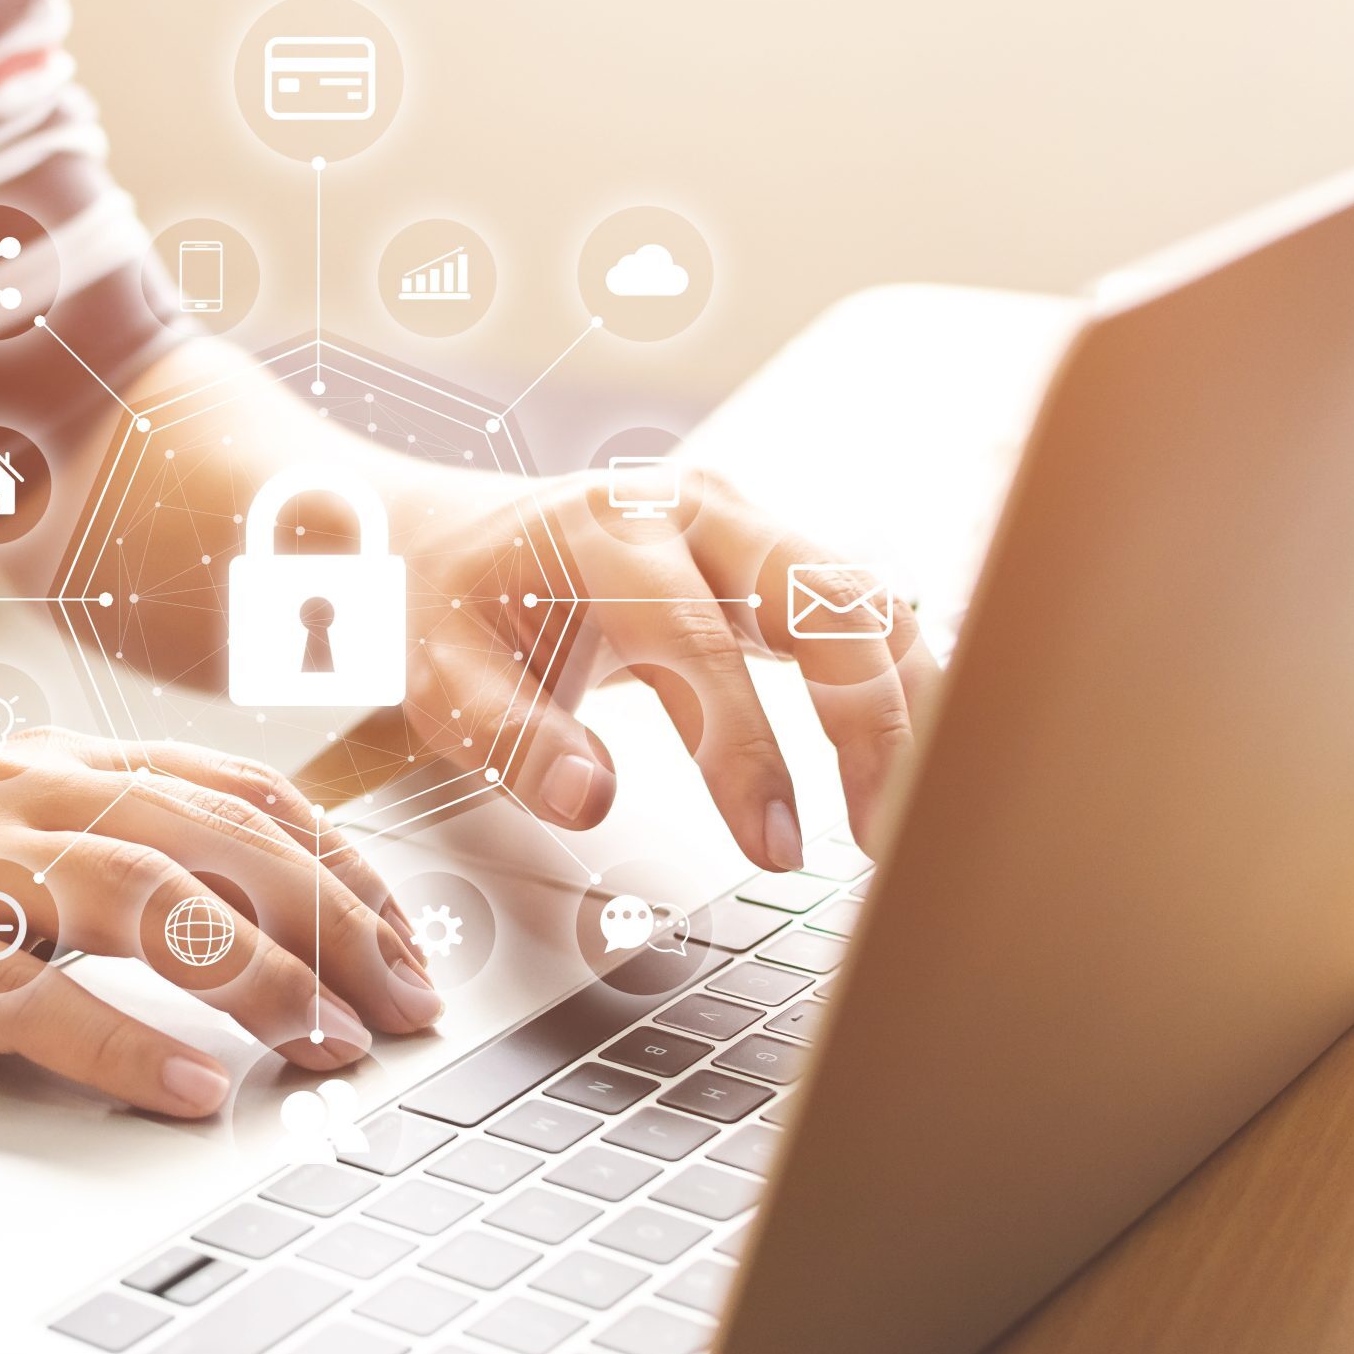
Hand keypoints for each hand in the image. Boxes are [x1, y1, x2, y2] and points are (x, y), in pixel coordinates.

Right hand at [0, 731, 438, 1118]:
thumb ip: (105, 859)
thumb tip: (255, 924)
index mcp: (47, 769)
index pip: (232, 791)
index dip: (334, 861)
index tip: (401, 936)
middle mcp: (12, 795)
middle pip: (213, 839)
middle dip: (330, 922)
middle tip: (402, 1005)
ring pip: (143, 898)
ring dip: (257, 977)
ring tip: (330, 1043)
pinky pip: (31, 997)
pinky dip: (124, 1046)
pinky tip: (191, 1090)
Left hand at [350, 468, 940, 868]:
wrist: (453, 539)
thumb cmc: (452, 609)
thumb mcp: (443, 677)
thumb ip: (511, 737)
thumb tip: (588, 798)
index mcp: (608, 531)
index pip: (700, 642)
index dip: (748, 751)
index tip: (775, 846)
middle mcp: (693, 508)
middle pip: (823, 598)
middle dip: (871, 719)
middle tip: (883, 837)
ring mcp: (743, 524)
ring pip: (866, 599)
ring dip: (907, 704)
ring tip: (910, 814)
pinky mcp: (770, 556)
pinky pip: (860, 612)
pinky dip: (897, 684)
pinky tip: (910, 763)